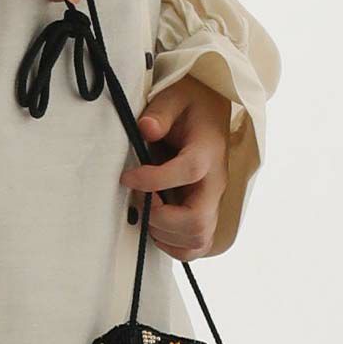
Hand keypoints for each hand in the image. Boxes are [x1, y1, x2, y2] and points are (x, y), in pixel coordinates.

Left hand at [118, 76, 232, 261]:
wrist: (211, 112)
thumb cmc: (190, 105)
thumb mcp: (174, 98)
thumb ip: (160, 113)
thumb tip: (145, 129)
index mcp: (207, 151)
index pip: (188, 171)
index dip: (155, 179)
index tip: (127, 177)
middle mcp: (216, 181)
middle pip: (197, 219)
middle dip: (160, 217)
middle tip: (139, 198)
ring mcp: (213, 201)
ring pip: (198, 238)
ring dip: (164, 233)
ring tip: (146, 209)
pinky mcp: (207, 212)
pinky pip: (197, 245)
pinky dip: (174, 245)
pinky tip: (155, 226)